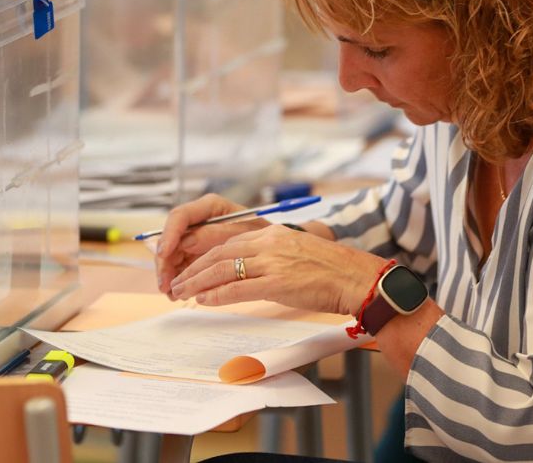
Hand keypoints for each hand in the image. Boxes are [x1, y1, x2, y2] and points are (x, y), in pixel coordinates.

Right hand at [154, 194, 268, 299]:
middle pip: (171, 238)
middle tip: (165, 284)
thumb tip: (186, 241)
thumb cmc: (268, 236)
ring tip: (173, 294)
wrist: (283, 250)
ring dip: (170, 275)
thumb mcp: (246, 233)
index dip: (169, 235)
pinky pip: (183, 267)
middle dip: (165, 263)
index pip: (180, 217)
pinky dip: (180, 281)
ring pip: (173, 256)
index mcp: (210, 207)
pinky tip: (178, 295)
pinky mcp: (199, 255)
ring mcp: (197, 239)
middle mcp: (199, 221)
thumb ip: (216, 234)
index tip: (164, 253)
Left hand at [168, 226, 387, 314]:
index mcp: (271, 234)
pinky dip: (217, 294)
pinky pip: (238, 288)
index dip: (202, 254)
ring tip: (181, 292)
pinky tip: (203, 300)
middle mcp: (268, 243)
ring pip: (222, 269)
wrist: (356, 278)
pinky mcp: (278, 283)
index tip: (187, 264)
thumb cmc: (329, 270)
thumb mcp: (294, 252)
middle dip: (193, 268)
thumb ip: (269, 256)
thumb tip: (244, 270)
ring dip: (197, 282)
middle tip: (176, 281)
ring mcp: (272, 262)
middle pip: (218, 253)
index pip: (226, 240)